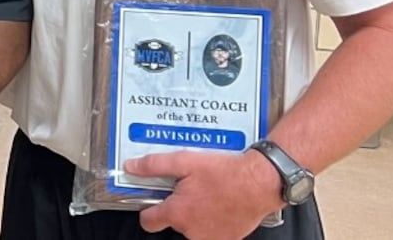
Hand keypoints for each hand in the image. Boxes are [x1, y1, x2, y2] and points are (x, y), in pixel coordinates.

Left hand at [125, 150, 283, 238]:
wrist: (261, 182)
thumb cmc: (225, 173)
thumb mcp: (184, 161)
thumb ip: (154, 166)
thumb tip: (131, 167)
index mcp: (178, 213)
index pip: (148, 222)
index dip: (148, 210)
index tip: (153, 202)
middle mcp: (193, 231)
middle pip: (175, 222)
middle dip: (179, 207)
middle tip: (190, 188)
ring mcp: (212, 238)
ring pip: (195, 227)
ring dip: (197, 214)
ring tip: (208, 194)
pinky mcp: (230, 239)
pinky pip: (214, 231)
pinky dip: (215, 220)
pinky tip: (221, 202)